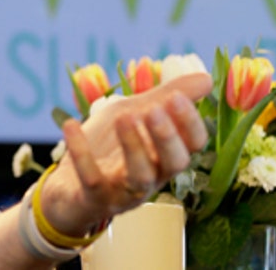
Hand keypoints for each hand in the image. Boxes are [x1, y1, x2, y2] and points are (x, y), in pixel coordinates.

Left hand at [39, 73, 211, 234]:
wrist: (67, 187)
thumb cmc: (107, 147)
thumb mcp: (134, 114)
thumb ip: (165, 98)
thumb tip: (208, 78)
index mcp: (164, 156)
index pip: (192, 145)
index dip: (189, 123)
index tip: (175, 97)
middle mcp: (151, 177)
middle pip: (174, 164)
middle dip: (167, 136)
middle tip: (155, 109)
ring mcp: (123, 191)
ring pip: (140, 177)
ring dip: (134, 146)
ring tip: (124, 115)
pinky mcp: (93, 198)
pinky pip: (91, 180)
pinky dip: (81, 152)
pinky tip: (71, 124)